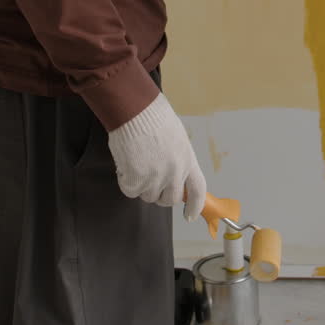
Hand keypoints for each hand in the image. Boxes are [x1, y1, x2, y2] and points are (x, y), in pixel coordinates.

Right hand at [108, 93, 206, 219]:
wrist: (135, 110)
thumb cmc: (153, 117)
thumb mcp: (177, 138)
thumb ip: (178, 160)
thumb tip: (174, 177)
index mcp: (188, 160)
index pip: (198, 191)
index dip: (195, 205)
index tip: (190, 215)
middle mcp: (175, 173)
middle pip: (169, 200)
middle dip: (160, 195)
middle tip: (149, 181)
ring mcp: (156, 178)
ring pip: (148, 196)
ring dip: (141, 185)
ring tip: (136, 161)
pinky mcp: (136, 180)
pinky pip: (130, 191)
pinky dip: (125, 180)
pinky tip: (126, 161)